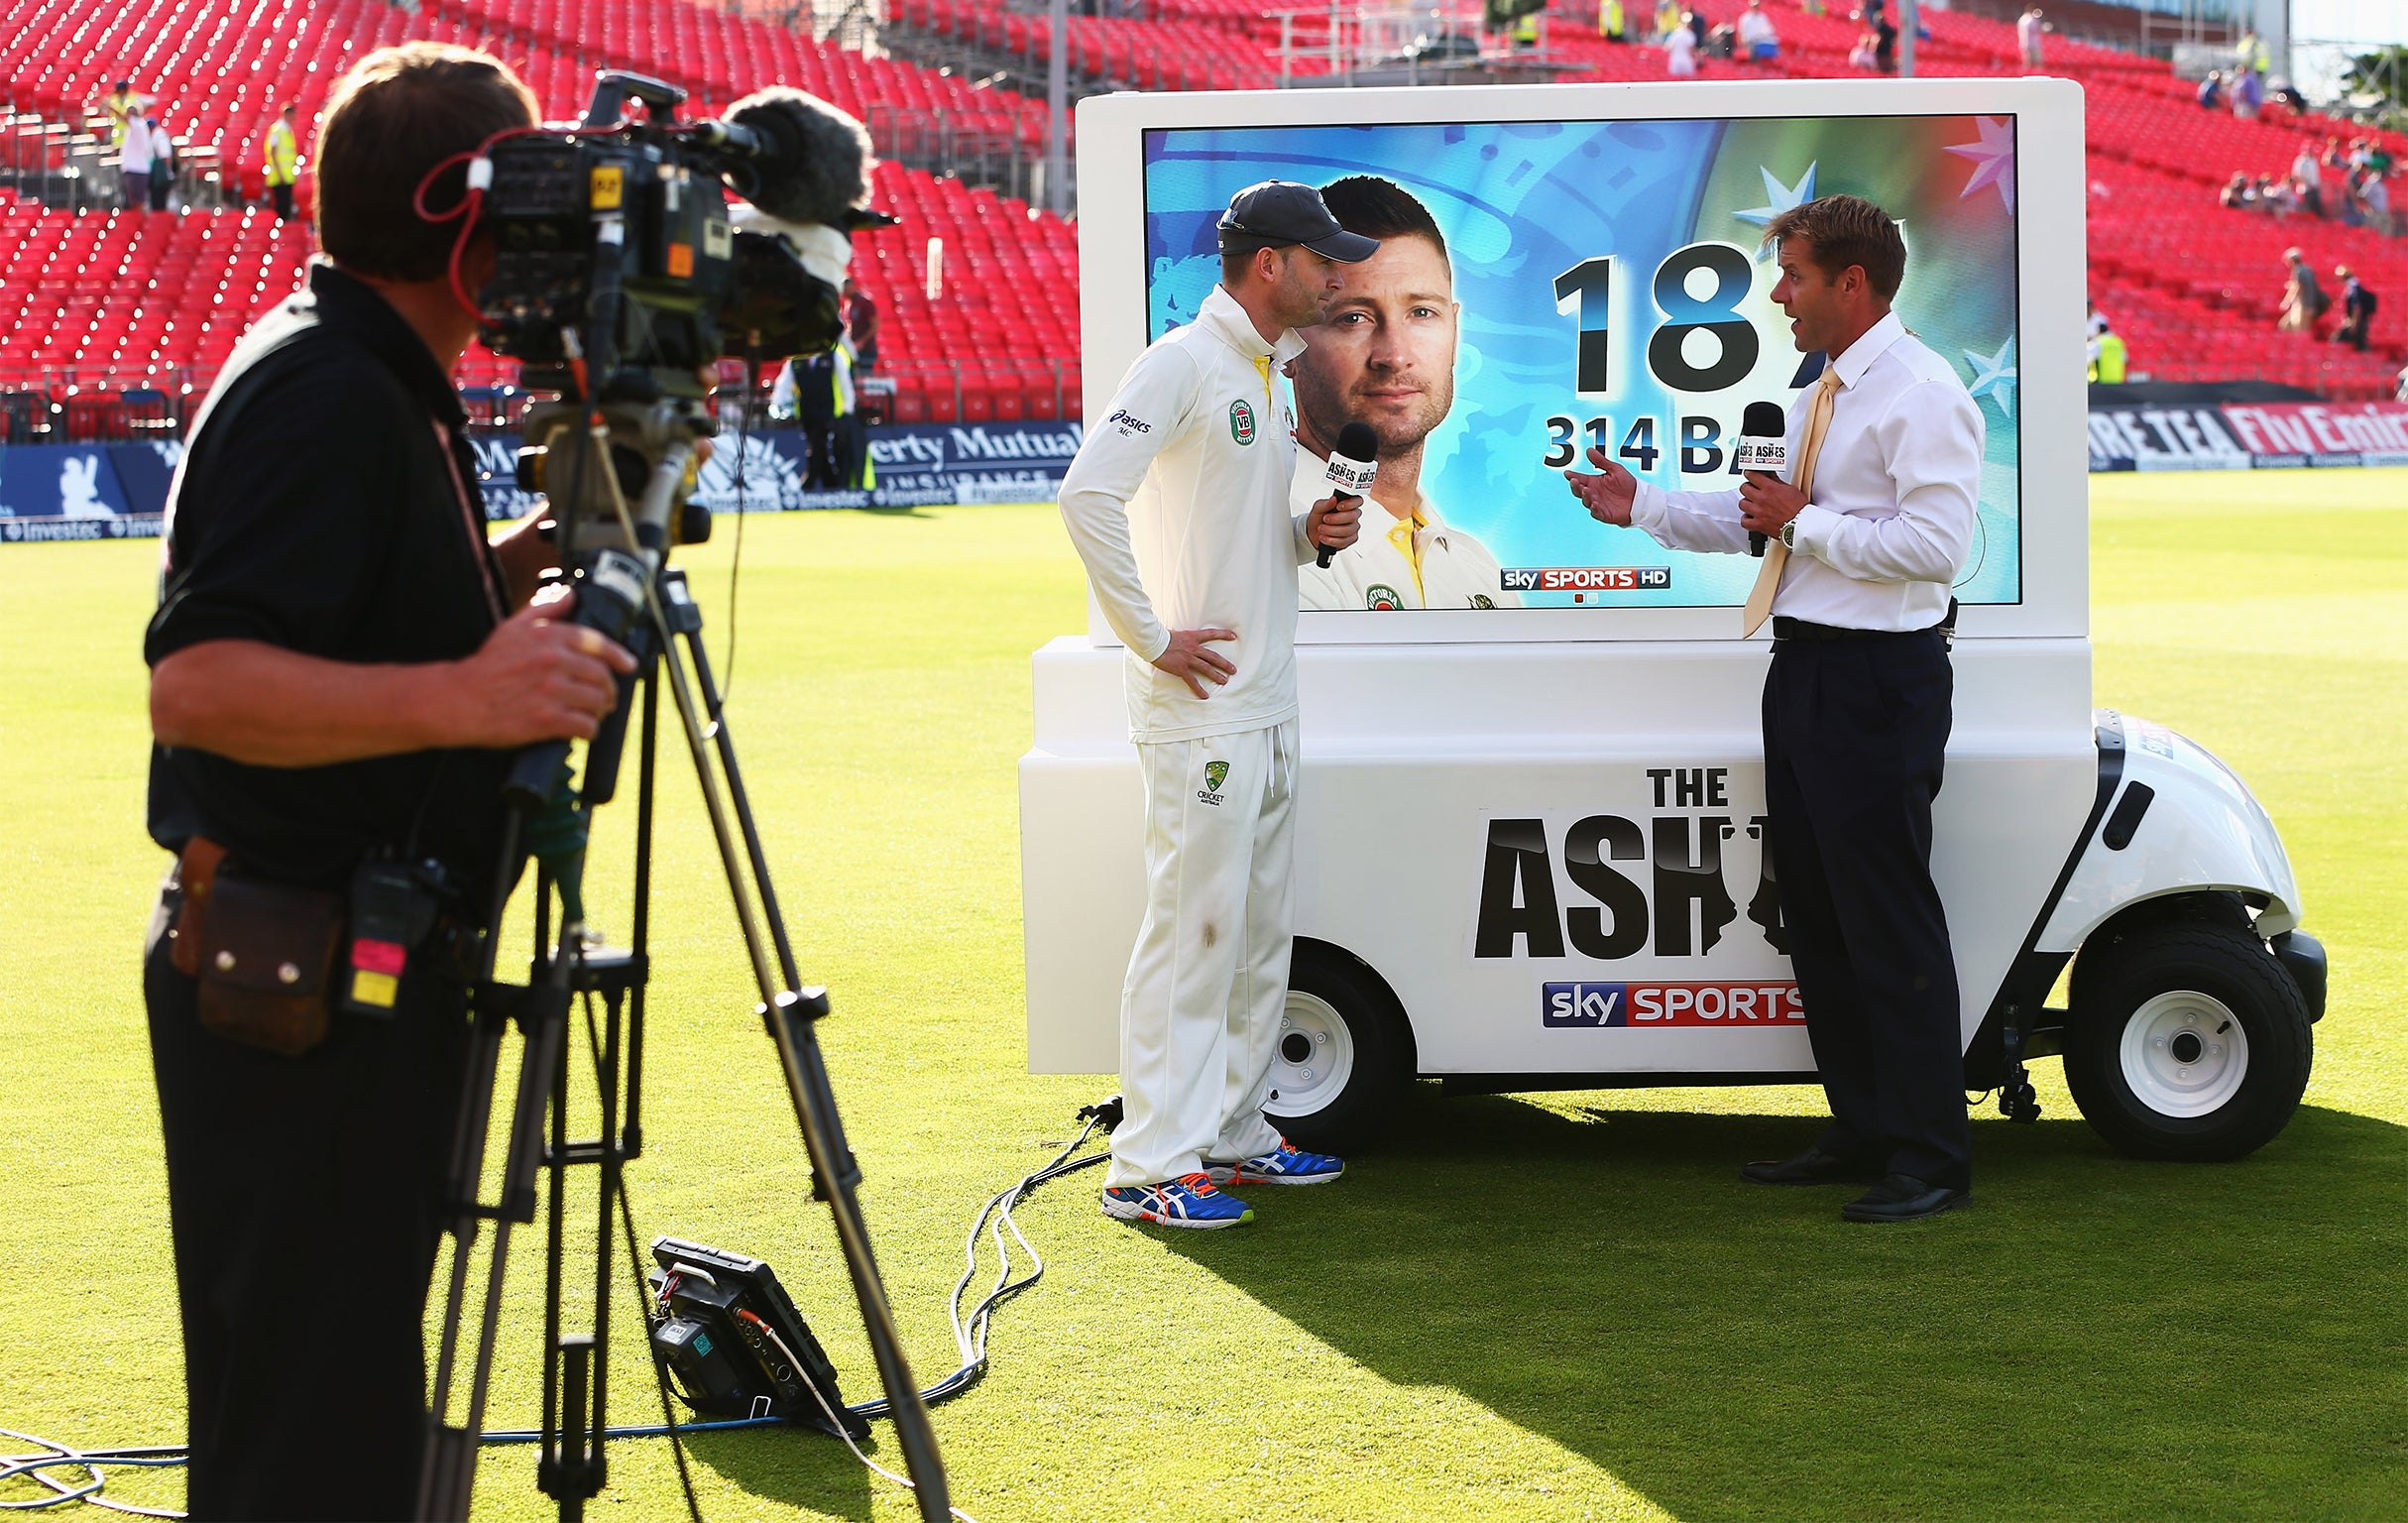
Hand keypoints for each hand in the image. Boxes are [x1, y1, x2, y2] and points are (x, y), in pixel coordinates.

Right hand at [450, 590, 637, 745]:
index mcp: (548, 637)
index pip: (598, 643)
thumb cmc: (488, 666)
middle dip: (608, 689)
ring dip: (600, 710)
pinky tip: (582, 729)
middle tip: (606, 697)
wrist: (461, 700)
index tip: (628, 665)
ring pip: (597, 701)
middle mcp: (553, 661)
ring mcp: (551, 691)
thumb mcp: (513, 627)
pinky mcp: (547, 719)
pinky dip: (589, 730)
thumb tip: (570, 595)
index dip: (619, 656)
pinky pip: (585, 726)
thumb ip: (544, 608)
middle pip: (601, 675)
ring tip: (593, 713)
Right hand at [1151, 627, 1237, 699]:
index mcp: (1192, 637)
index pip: (1211, 633)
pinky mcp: (1181, 668)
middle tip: (1233, 670)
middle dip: (1224, 663)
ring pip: (1206, 668)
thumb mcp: (1177, 633)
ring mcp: (1188, 658)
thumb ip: (1185, 638)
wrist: (1153, 642)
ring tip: (1224, 681)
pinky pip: (1192, 680)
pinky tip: (1205, 695)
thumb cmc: (1162, 637)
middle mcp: (1193, 648)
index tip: (1234, 636)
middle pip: (1213, 656)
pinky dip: (1199, 689)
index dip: (1223, 634)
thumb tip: (1187, 640)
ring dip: (1217, 675)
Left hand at [1307, 493, 1361, 554]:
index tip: (1338, 506)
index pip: (1358, 501)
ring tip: (1321, 529)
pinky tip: (1324, 537)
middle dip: (1336, 519)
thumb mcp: (1318, 508)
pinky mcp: (1350, 540)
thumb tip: (1333, 499)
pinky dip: (1331, 540)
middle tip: (1325, 519)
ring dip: (1331, 530)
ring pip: (1347, 530)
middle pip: (1353, 516)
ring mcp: (1353, 528)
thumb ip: (1326, 503)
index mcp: (1348, 504)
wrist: (1313, 533)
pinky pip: (1344, 541)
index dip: (1350, 503)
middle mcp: (1353, 516)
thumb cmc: (1318, 518)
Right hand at [1565, 447, 1636, 525]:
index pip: (1580, 478)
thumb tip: (1589, 450)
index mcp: (1594, 482)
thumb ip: (1601, 461)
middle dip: (1575, 486)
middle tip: (1574, 481)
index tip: (1567, 473)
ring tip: (1586, 490)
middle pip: (1579, 490)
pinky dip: (1595, 508)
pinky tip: (1595, 503)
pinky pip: (1596, 512)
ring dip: (1585, 496)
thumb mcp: (1615, 469)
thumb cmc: (1628, 484)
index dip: (1573, 476)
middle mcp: (1593, 493)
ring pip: (1586, 501)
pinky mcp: (1604, 514)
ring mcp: (1597, 504)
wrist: (1640, 499)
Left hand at [1738, 472, 1809, 537]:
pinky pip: (1744, 521)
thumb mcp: (1790, 489)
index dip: (1749, 473)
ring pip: (1742, 504)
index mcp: (1770, 488)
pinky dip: (1745, 519)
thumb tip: (1771, 477)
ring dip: (1746, 502)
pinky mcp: (1758, 524)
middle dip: (1747, 487)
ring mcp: (1758, 512)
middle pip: (1744, 488)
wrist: (1802, 524)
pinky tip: (1750, 516)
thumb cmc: (1800, 508)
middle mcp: (1762, 499)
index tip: (1749, 474)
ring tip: (1752, 503)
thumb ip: (1777, 482)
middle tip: (1751, 489)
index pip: (1752, 475)